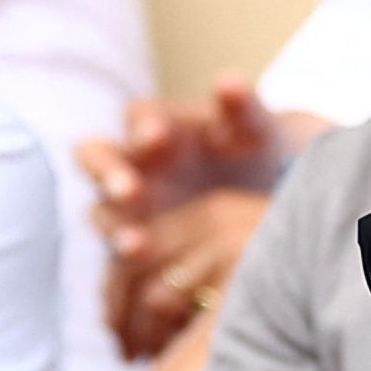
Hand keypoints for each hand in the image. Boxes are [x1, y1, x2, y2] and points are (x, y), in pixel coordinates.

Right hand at [79, 76, 285, 361]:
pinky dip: (124, 272)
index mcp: (159, 126)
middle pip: (101, 163)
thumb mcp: (255, 130)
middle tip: (129, 191)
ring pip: (106, 215)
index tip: (158, 134)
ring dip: (116, 228)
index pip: (137, 119)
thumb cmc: (256, 152)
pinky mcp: (135, 248)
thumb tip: (228, 82)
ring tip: (135, 245)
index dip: (143, 126)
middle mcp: (135, 165)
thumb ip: (242, 108)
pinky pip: (116, 261)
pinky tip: (138, 288)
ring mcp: (130, 209)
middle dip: (110, 174)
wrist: (269, 197)